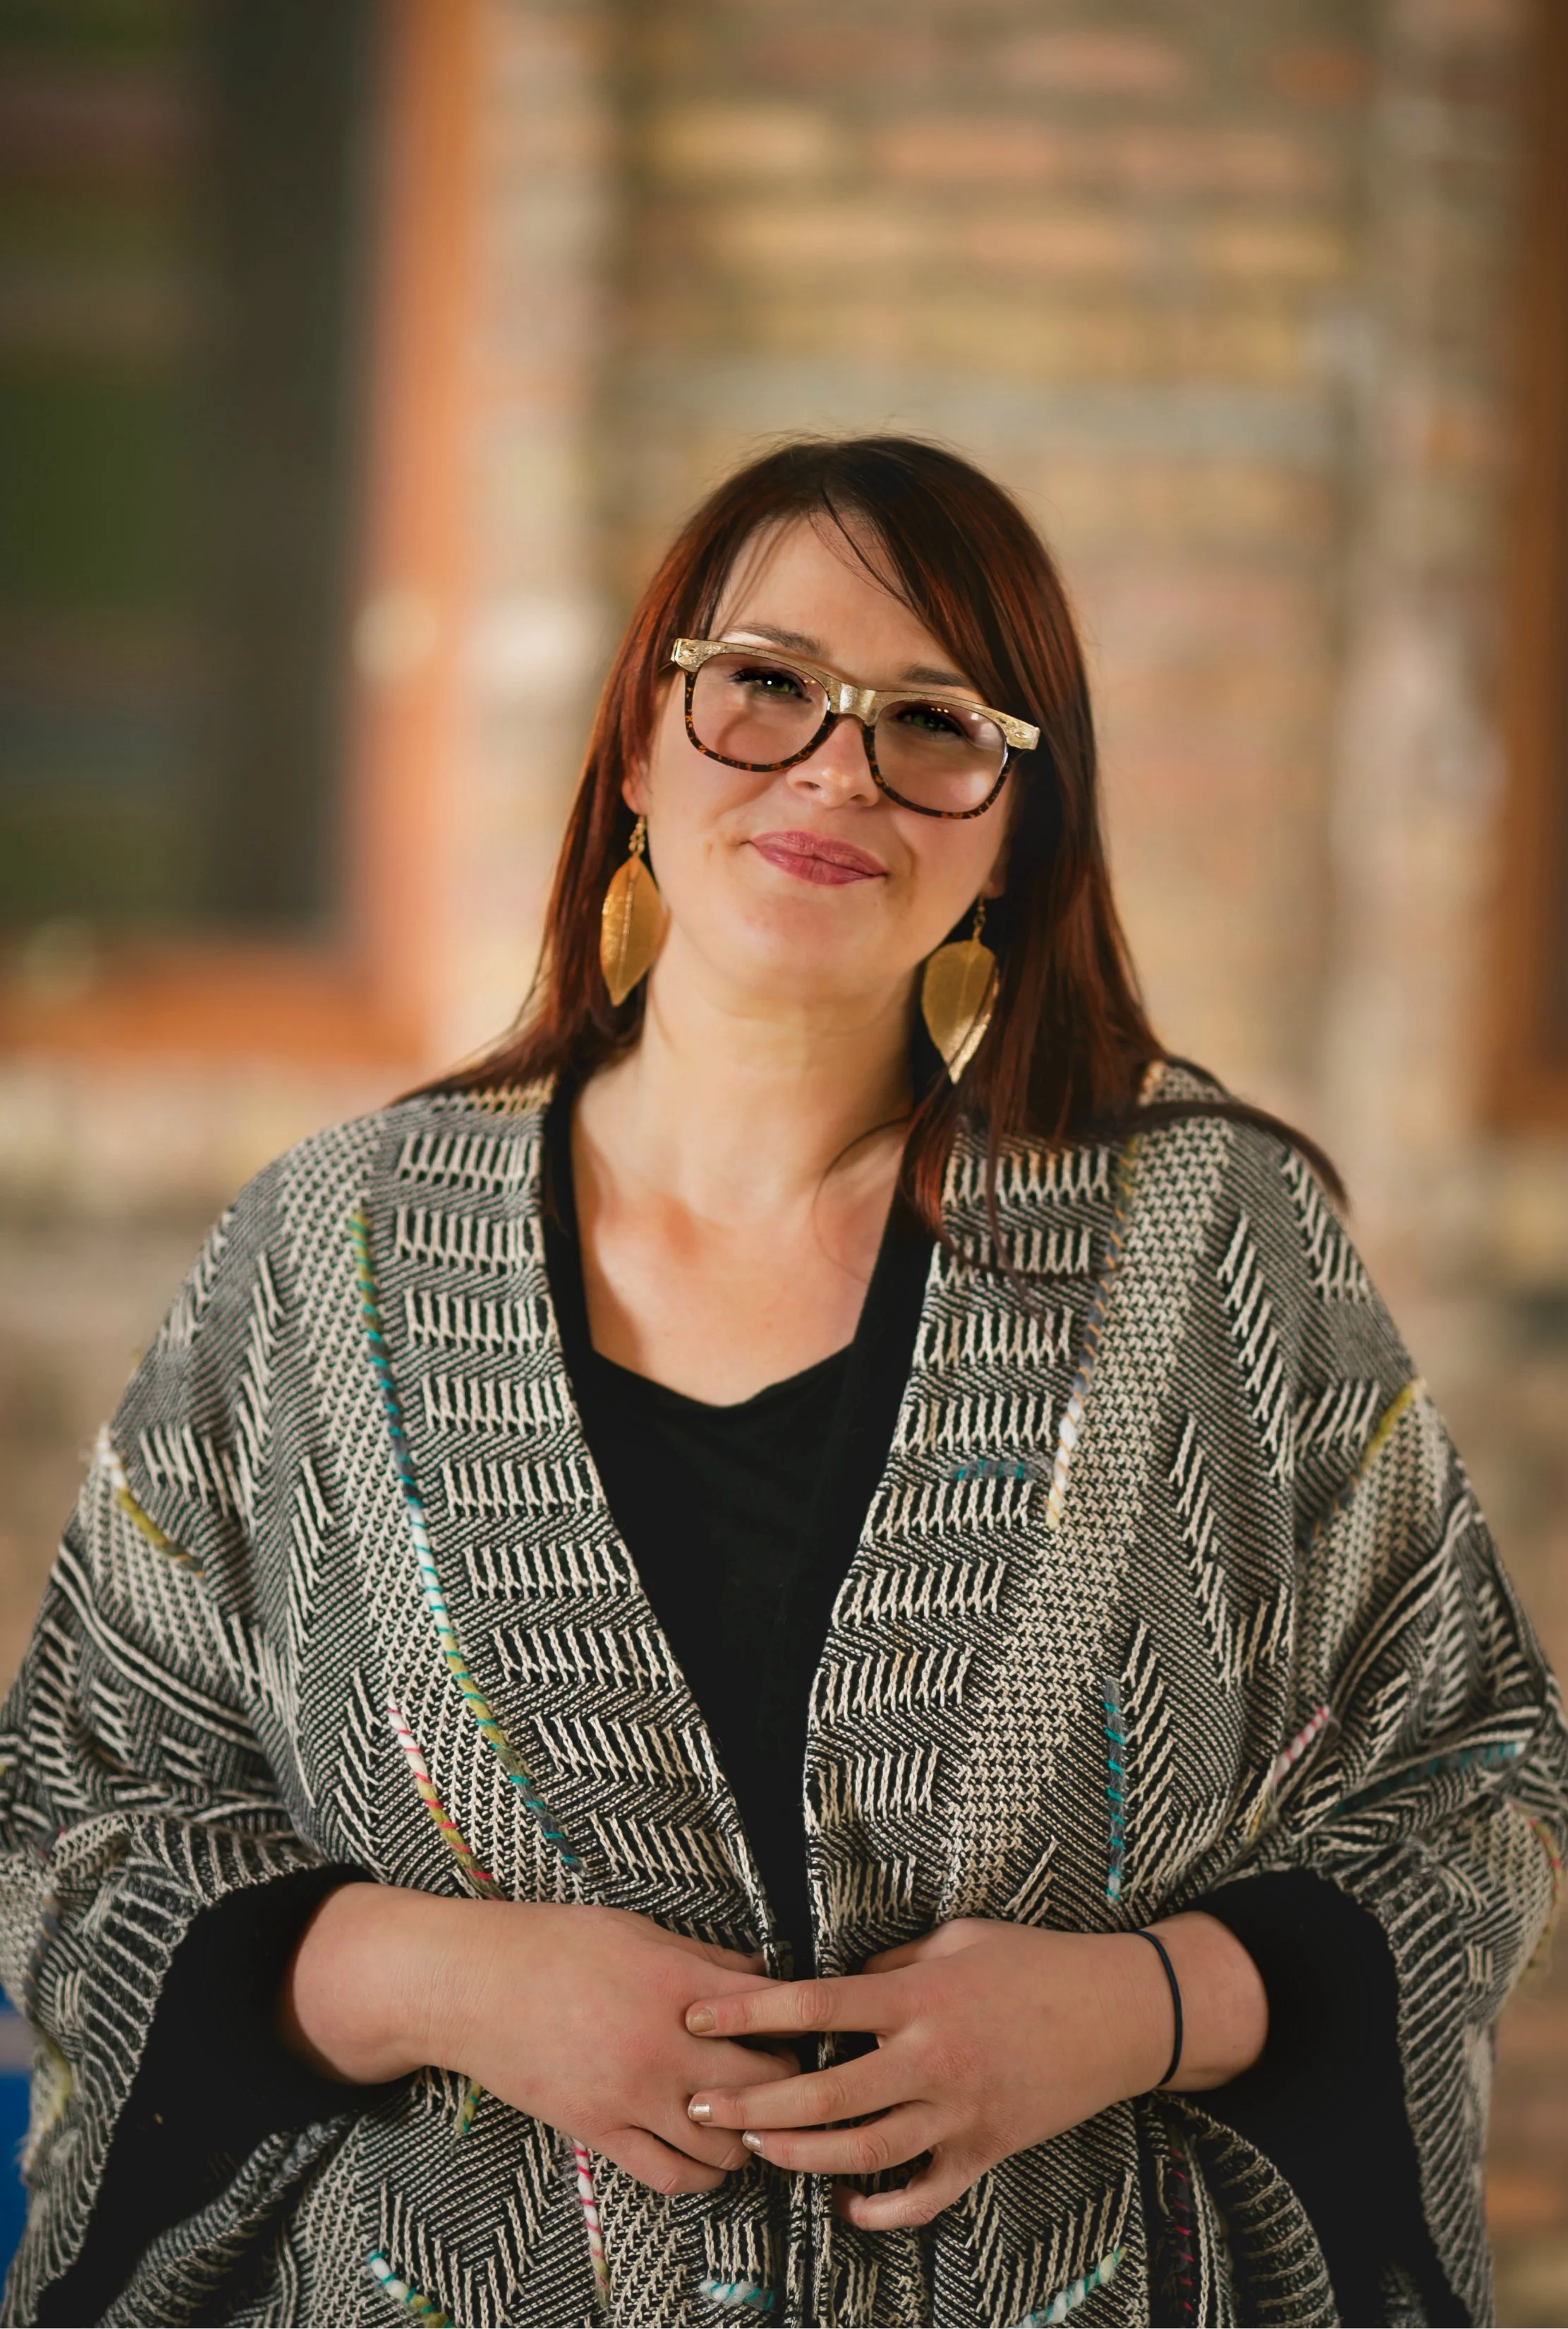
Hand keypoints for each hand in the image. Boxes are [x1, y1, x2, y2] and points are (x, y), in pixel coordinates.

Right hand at [283, 1885, 797, 2196]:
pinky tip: (706, 2155)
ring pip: (724, 2145)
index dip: (798, 2024)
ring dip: (748, 2137)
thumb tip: (762, 1976)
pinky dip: (700, 2174)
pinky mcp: (599, 2132)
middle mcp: (663, 2047)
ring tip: (751, 2120)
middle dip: (784, 2085)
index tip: (802, 2025)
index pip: (773, 2017)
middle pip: (762, 2087)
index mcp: (677, 1985)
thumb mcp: (638, 1930)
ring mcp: (631, 2097)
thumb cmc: (553, 1944)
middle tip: (784, 2076)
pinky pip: (669, 2175)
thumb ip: (705, 1957)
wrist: (473, 1985)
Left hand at [683, 1913, 1265, 2229]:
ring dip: (802, 2155)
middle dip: (753, 2102)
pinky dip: (884, 2210)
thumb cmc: (1035, 1961)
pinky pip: (926, 2194)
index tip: (698, 2015)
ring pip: (864, 2153)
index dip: (749, 2010)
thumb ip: (894, 1967)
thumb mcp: (957, 1940)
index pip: (815, 2004)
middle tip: (700, 2106)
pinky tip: (847, 2207)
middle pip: (825, 2093)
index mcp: (919, 1997)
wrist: (1121, 2012)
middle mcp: (932, 2059)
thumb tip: (838, 1985)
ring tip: (757, 2148)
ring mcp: (959, 2112)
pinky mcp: (987, 2150)